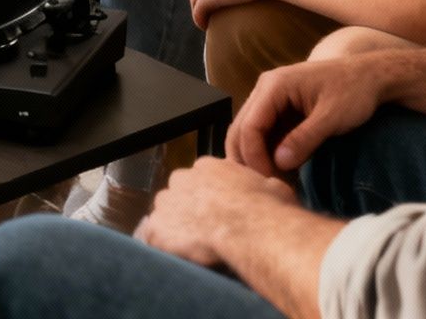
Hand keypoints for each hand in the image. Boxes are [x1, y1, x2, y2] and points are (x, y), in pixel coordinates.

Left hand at [135, 157, 296, 267]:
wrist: (252, 228)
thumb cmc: (268, 208)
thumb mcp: (272, 185)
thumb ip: (258, 183)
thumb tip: (264, 188)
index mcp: (208, 167)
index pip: (199, 179)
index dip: (206, 197)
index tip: (215, 211)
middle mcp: (182, 179)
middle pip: (177, 194)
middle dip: (187, 210)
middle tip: (203, 230)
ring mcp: (166, 203)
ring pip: (163, 215)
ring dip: (174, 228)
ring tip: (192, 247)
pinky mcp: (158, 229)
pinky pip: (153, 239)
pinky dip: (164, 248)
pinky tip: (179, 257)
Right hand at [227, 55, 386, 176]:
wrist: (371, 77)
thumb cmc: (354, 90)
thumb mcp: (332, 116)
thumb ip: (305, 138)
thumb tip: (279, 163)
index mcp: (274, 85)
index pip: (249, 127)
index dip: (255, 157)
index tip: (271, 181)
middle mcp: (265, 90)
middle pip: (240, 131)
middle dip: (250, 160)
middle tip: (268, 186)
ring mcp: (270, 101)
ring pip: (249, 135)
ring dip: (258, 159)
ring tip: (277, 182)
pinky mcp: (279, 112)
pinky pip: (265, 136)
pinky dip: (269, 155)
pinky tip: (283, 172)